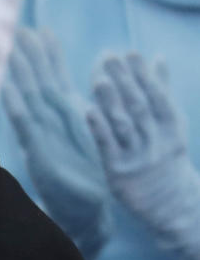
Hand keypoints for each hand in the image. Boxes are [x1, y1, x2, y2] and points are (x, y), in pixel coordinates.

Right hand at [0, 28, 112, 258]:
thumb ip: (98, 106)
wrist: (92, 211)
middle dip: (24, 54)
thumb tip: (104, 77)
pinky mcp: (40, 154)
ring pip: (27, 96)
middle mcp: (51, 121)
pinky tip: (8, 88)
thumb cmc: (95, 175)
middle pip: (34, 80)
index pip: (53, 76)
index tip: (35, 28)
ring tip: (6, 48)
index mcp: (67, 113)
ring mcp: (43, 136)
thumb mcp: (100, 132)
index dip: (45, 53)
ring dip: (17, 72)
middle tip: (11, 27)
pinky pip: (27, 124)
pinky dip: (17, 105)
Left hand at [88, 54, 199, 259]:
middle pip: (140, 107)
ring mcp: (138, 158)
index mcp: (170, 127)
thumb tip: (157, 57)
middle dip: (125, 82)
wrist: (173, 206)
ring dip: (111, 102)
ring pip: (125, 126)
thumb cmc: (165, 159)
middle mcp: (156, 141)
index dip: (144, 75)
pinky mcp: (119, 174)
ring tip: (99, 80)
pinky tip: (87, 110)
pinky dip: (99, 129)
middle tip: (108, 57)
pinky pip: (108, 148)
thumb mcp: (169, 125)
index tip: (130, 53)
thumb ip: (161, 90)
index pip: (157, 96)